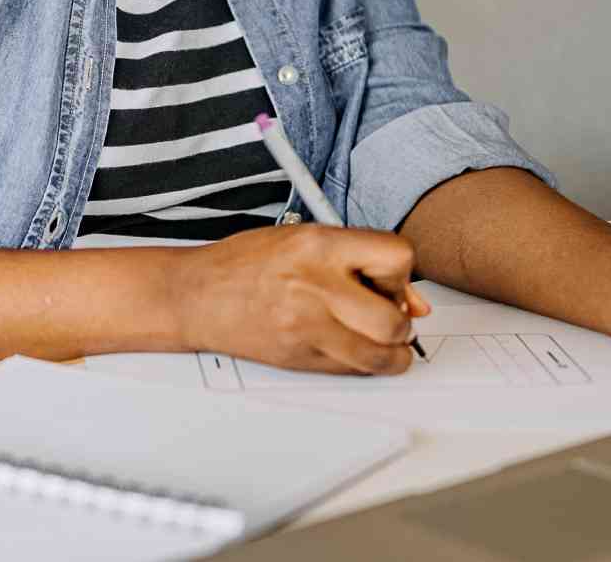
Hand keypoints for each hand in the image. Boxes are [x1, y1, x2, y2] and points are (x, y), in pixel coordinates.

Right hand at [169, 224, 430, 374]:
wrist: (196, 295)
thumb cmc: (246, 263)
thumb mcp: (304, 239)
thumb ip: (359, 259)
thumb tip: (414, 301)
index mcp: (318, 246)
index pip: (397, 257)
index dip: (400, 272)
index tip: (387, 278)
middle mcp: (315, 286)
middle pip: (393, 320)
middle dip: (401, 322)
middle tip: (387, 316)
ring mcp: (306, 327)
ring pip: (381, 357)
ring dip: (391, 352)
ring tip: (377, 338)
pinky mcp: (300, 359)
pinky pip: (354, 371)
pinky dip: (363, 364)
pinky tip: (348, 345)